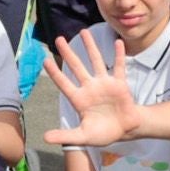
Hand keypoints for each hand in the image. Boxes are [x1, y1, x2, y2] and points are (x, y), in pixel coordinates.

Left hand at [41, 32, 144, 147]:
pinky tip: (117, 42)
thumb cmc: (103, 133)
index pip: (64, 83)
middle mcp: (90, 88)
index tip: (45, 60)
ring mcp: (104, 84)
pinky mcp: (119, 85)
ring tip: (84, 32)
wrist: (125, 131)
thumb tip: (45, 138)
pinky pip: (118, 67)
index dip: (55, 73)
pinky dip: (118, 55)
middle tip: (58, 39)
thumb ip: (65, 136)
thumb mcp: (82, 136)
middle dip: (68, 53)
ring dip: (90, 47)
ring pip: (96, 61)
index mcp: (79, 99)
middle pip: (76, 67)